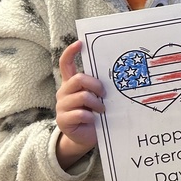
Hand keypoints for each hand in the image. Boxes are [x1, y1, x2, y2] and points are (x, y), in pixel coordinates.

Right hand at [56, 40, 104, 163]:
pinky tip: (94, 120)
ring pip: (81, 96)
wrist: (86, 137)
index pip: (65, 64)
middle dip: (95, 85)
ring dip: (96, 103)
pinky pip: (80, 113)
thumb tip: (118, 72)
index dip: (70, 52)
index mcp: (71, 84)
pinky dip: (91, 117)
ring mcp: (61, 106)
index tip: (80, 43)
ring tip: (102, 110)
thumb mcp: (97, 97)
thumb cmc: (95, 113)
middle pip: (78, 79)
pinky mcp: (63, 120)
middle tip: (104, 94)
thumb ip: (99, 86)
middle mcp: (64, 92)